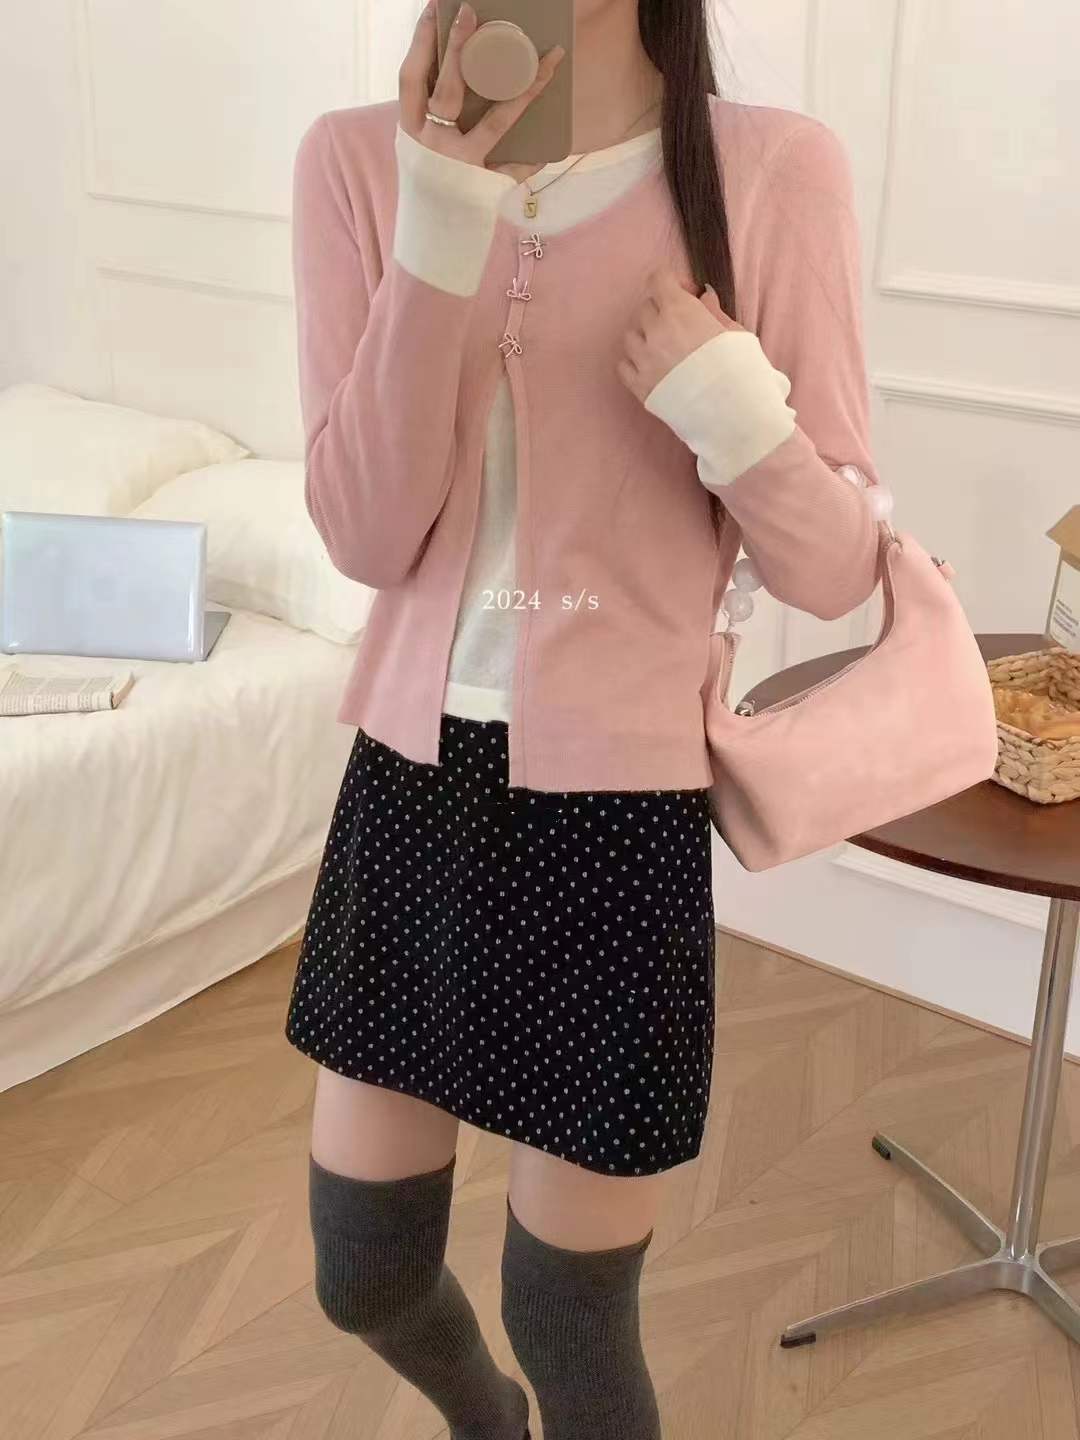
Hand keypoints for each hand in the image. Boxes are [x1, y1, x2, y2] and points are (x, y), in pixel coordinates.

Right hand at [400, 1, 565, 183]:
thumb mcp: (418, 144)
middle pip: (447, 88)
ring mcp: (459, 164)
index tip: (433, 7)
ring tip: (546, 60)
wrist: (430, 238)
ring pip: (495, 121)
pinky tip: (550, 149)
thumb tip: (456, 66)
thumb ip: (430, 113)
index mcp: (411, 129)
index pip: (411, 78)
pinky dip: (531, 160)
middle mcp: (432, 144)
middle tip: (471, 11)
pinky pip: (513, 168)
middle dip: (457, 47)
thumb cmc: (428, 182)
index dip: (420, 41)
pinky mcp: (482, 186)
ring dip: (524, 88)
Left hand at [616, 266, 744, 403]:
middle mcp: (655, 331)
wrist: (731, 414)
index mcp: (679, 311)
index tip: (688, 295)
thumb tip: (703, 296)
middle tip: (681, 326)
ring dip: (646, 336)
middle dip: (662, 311)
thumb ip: (713, 311)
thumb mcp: (735, 333)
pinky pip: (624, 365)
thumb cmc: (740, 370)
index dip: (673, 282)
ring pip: (631, 335)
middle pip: (646, 308)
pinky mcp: (639, 386)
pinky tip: (651, 367)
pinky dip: (634, 362)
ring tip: (665, 349)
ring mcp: (643, 360)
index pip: (658, 279)